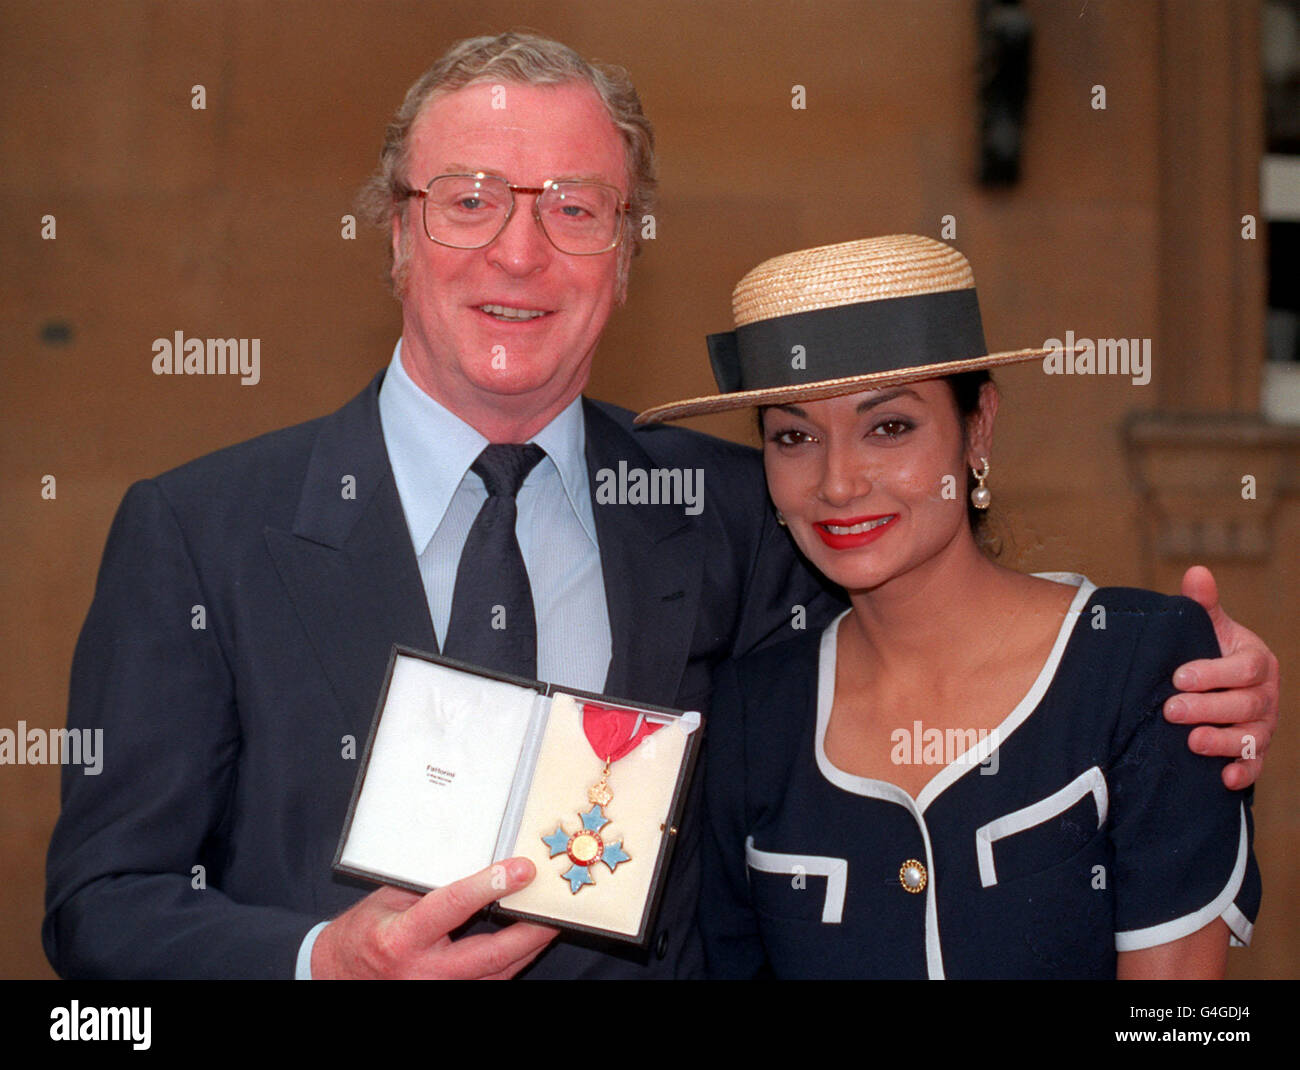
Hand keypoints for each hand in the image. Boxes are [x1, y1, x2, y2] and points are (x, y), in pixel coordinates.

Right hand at [310, 857, 558, 978]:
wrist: (338, 975)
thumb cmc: (365, 931)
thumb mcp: (388, 898)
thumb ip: (428, 882)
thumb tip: (477, 857)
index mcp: (402, 938)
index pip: (453, 906)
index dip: (491, 885)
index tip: (521, 869)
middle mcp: (423, 972)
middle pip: (490, 953)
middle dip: (529, 930)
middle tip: (555, 906)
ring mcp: (437, 991)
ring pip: (498, 973)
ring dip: (528, 947)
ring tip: (550, 920)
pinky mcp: (448, 998)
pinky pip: (491, 982)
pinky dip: (512, 962)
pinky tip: (527, 942)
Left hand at [1165, 565, 1278, 789]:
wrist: (1207, 684)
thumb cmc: (1206, 651)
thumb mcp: (1205, 627)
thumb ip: (1202, 604)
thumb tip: (1197, 572)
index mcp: (1257, 661)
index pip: (1246, 668)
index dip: (1215, 673)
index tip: (1179, 676)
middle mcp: (1265, 695)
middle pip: (1247, 705)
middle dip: (1210, 708)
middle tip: (1171, 709)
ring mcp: (1263, 726)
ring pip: (1253, 738)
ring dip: (1224, 742)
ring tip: (1192, 741)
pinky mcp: (1254, 752)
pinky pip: (1255, 766)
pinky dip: (1243, 774)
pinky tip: (1223, 778)